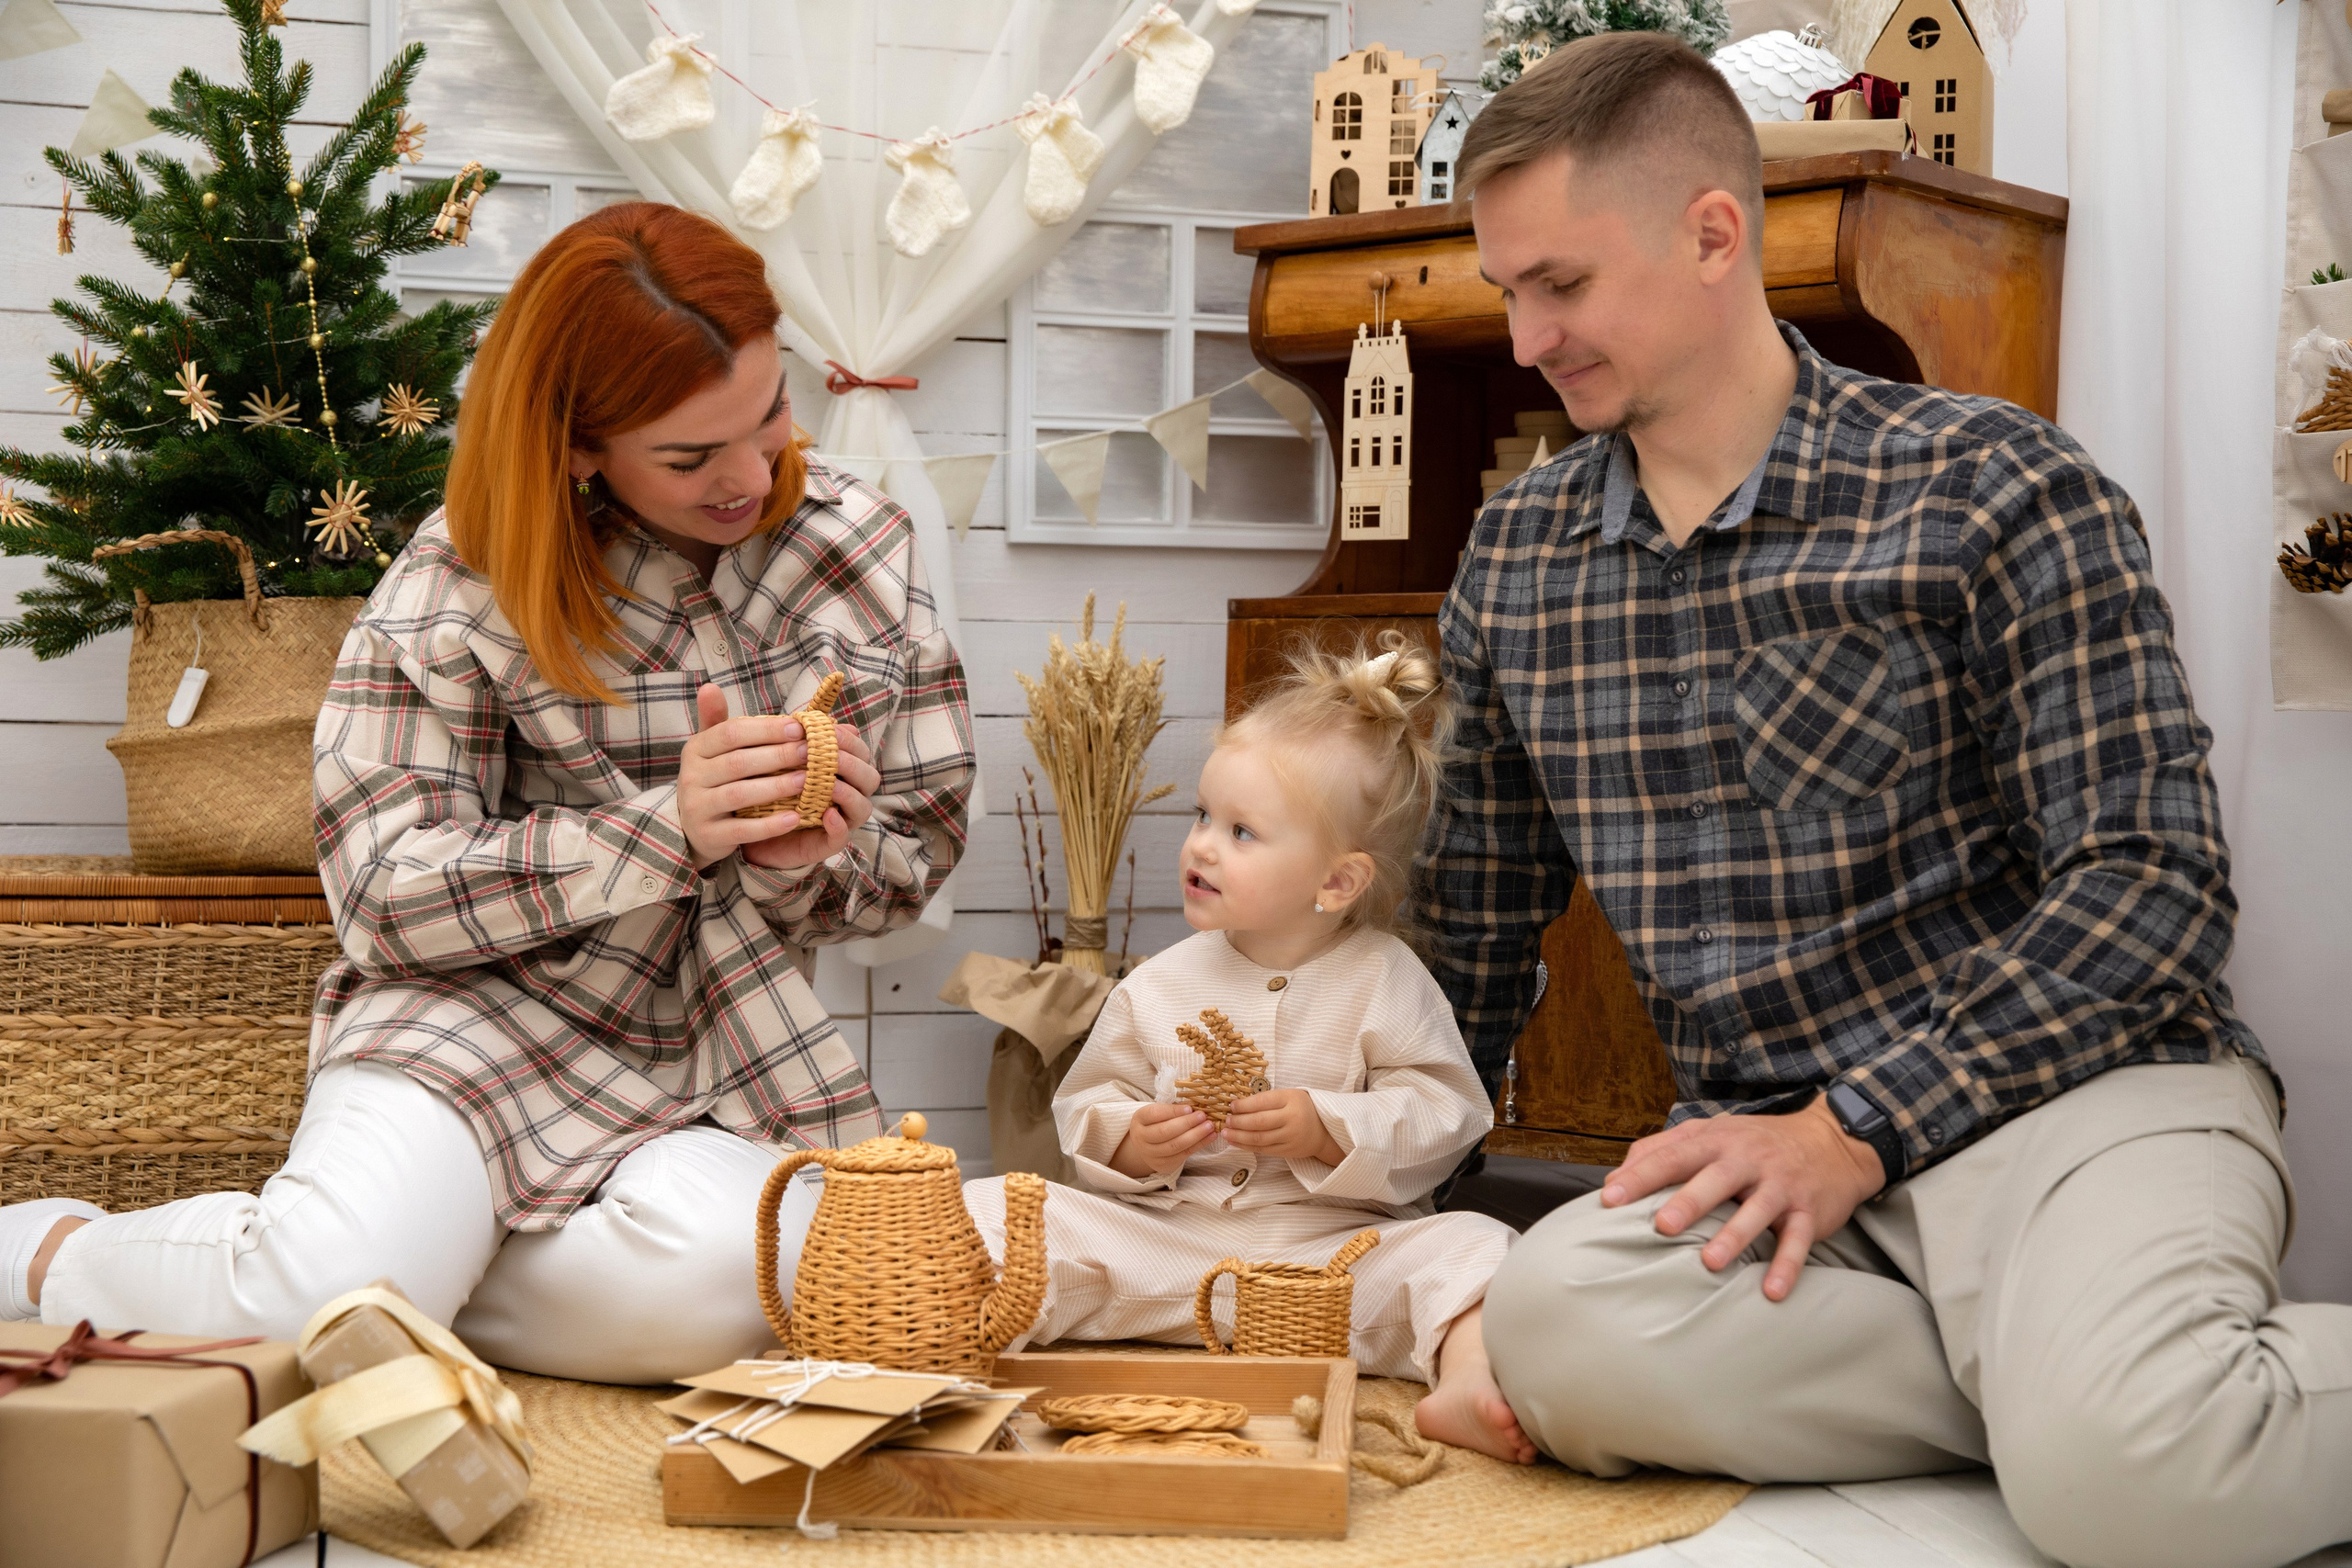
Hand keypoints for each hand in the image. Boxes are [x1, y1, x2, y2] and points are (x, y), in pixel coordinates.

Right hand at [678, 684, 880, 870]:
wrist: (692, 828)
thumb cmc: (714, 780)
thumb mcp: (711, 749)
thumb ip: (718, 721)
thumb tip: (710, 685)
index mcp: (696, 749)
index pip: (731, 733)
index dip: (765, 730)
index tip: (799, 728)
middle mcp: (691, 776)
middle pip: (739, 762)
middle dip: (778, 755)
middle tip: (813, 752)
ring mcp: (697, 807)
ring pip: (740, 794)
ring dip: (777, 787)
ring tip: (808, 781)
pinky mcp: (709, 835)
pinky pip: (742, 830)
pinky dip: (769, 825)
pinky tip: (795, 818)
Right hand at [1110, 1100, 1217, 1177]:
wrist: (1147, 1145)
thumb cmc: (1157, 1122)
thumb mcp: (1159, 1112)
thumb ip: (1173, 1108)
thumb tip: (1196, 1105)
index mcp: (1139, 1119)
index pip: (1155, 1114)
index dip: (1173, 1111)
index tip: (1190, 1108)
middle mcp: (1141, 1138)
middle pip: (1165, 1132)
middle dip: (1187, 1123)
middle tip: (1203, 1116)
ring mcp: (1150, 1154)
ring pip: (1175, 1146)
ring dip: (1196, 1135)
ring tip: (1210, 1126)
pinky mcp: (1163, 1165)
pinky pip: (1183, 1155)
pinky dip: (1199, 1145)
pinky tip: (1210, 1137)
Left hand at [1223, 1088, 1344, 1164]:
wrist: (1324, 1131)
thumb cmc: (1302, 1108)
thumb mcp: (1290, 1096)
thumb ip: (1268, 1099)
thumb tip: (1238, 1104)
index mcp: (1291, 1099)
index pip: (1263, 1102)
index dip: (1244, 1105)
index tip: (1231, 1106)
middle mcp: (1292, 1118)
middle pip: (1259, 1122)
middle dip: (1238, 1122)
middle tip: (1226, 1120)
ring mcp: (1290, 1137)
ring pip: (1259, 1138)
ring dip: (1239, 1136)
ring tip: (1225, 1133)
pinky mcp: (1288, 1151)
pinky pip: (1263, 1149)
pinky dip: (1246, 1146)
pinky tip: (1235, 1142)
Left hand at [1600, 1095, 1885, 1302]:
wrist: (1833, 1141)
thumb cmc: (1756, 1142)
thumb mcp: (1711, 1132)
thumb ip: (1662, 1148)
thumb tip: (1615, 1176)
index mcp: (1717, 1141)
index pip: (1674, 1156)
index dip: (1641, 1176)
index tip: (1610, 1198)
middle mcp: (1748, 1160)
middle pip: (1715, 1179)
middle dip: (1688, 1202)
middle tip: (1661, 1226)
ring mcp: (1780, 1185)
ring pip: (1757, 1211)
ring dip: (1734, 1236)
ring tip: (1710, 1262)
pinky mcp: (1809, 1212)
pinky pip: (1798, 1240)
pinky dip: (1787, 1265)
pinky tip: (1771, 1291)